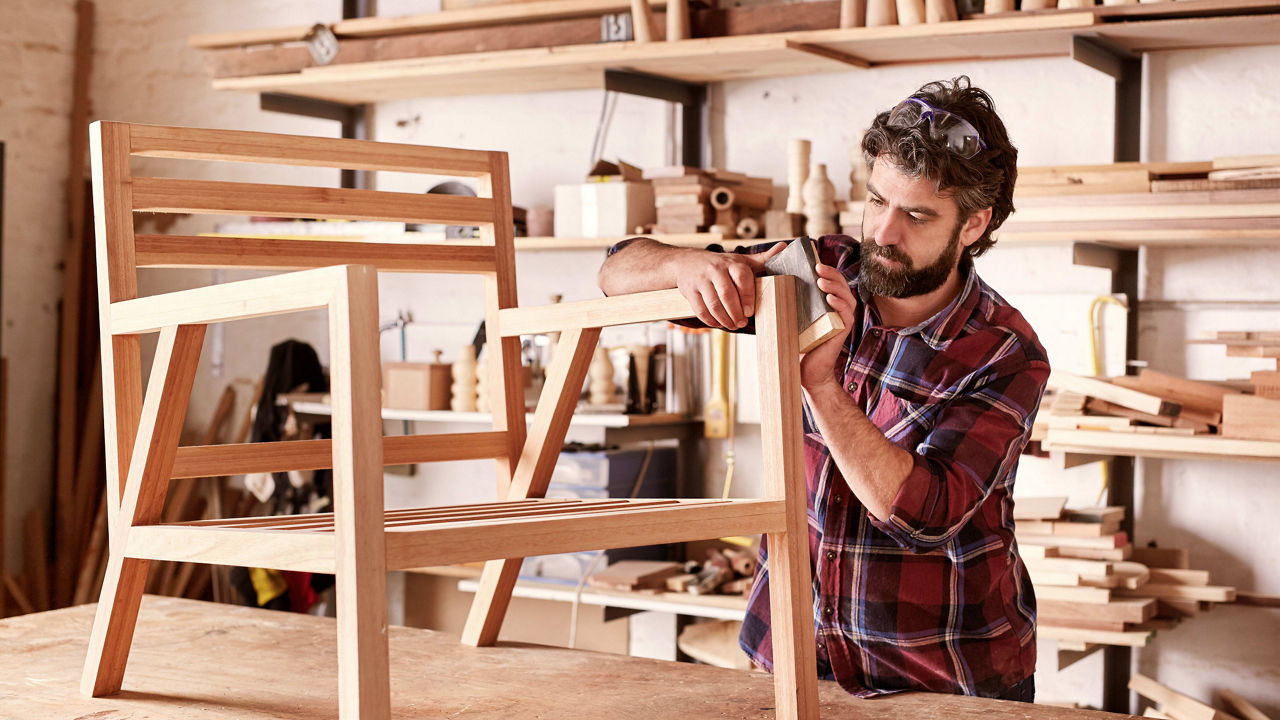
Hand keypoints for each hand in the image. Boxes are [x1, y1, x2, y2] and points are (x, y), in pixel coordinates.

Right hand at [673, 242, 786, 328]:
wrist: (686, 262)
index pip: (741, 277)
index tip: (750, 311)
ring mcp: (701, 281)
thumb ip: (762, 259)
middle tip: (742, 323)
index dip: (747, 296)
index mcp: (731, 263)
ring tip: (732, 325)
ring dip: (724, 319)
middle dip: (736, 313)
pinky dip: (710, 320)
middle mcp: (715, 270)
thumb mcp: (740, 260)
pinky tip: (718, 323)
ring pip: (713, 304)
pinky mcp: (690, 291)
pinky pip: (700, 310)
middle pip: (727, 294)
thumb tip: (784, 248)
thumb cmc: (719, 264)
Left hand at [800, 260, 855, 389]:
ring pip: (847, 297)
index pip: (834, 282)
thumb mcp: (794, 319)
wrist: (805, 371)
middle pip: (842, 286)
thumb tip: (772, 285)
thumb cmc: (799, 345)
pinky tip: (830, 299)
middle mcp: (839, 311)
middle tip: (817, 267)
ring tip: (821, 281)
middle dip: (831, 274)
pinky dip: (840, 305)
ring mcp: (842, 321)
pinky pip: (847, 315)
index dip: (828, 271)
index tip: (814, 263)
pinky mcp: (842, 333)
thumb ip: (791, 303)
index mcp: (829, 305)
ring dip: (835, 287)